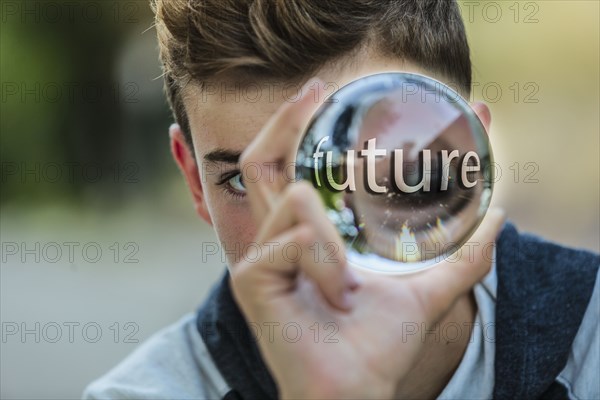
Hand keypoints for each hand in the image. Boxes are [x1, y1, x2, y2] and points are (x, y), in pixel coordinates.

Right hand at [229, 78, 505, 398]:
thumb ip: (462, 254)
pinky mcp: (251, 278)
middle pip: (259, 160)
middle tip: (316, 90)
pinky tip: (337, 296)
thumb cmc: (376, 345)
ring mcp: (259, 256)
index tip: (321, 91)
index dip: (295, 125)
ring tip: (349, 286)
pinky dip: (327, 265)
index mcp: (304, 237)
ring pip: (296, 200)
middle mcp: (275, 238)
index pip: (285, 167)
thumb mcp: (425, 288)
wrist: (355, 388)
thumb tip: (500, 217)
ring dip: (333, 241)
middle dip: (285, 119)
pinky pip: (294, 241)